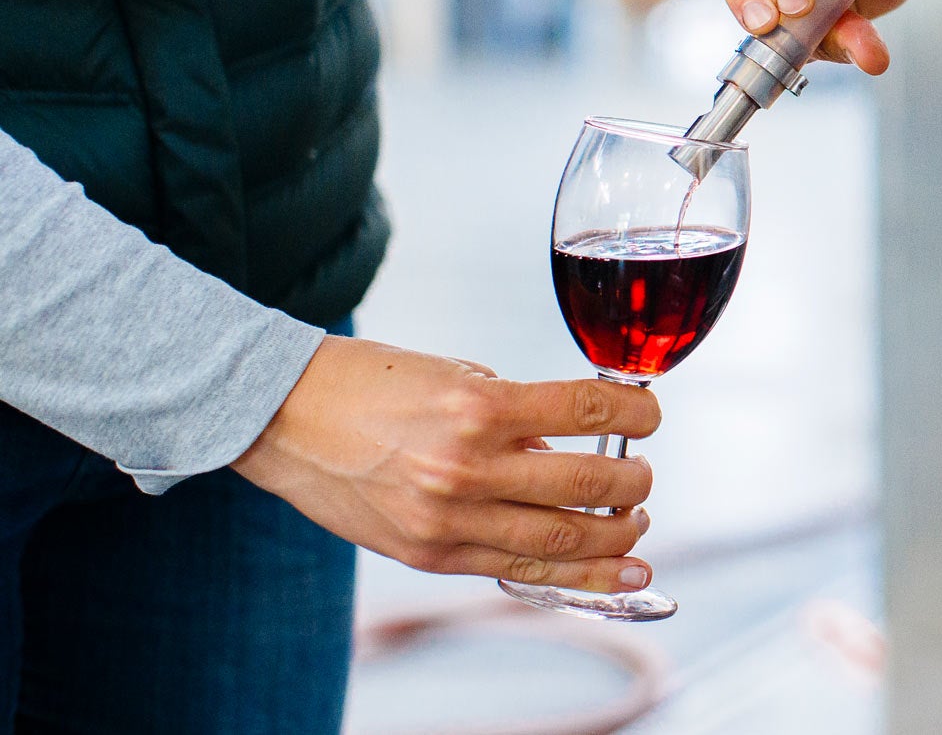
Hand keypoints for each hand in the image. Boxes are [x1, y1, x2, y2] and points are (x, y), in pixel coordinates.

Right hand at [233, 336, 660, 592]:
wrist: (283, 418)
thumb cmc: (371, 384)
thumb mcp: (455, 375)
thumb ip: (517, 411)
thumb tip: (576, 440)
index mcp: (479, 406)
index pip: (588, 409)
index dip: (637, 413)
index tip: (649, 414)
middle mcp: (467, 466)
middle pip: (589, 483)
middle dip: (635, 482)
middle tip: (643, 476)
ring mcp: (447, 518)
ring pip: (562, 539)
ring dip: (617, 536)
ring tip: (636, 524)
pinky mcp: (428, 554)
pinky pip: (517, 571)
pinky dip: (575, 575)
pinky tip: (615, 574)